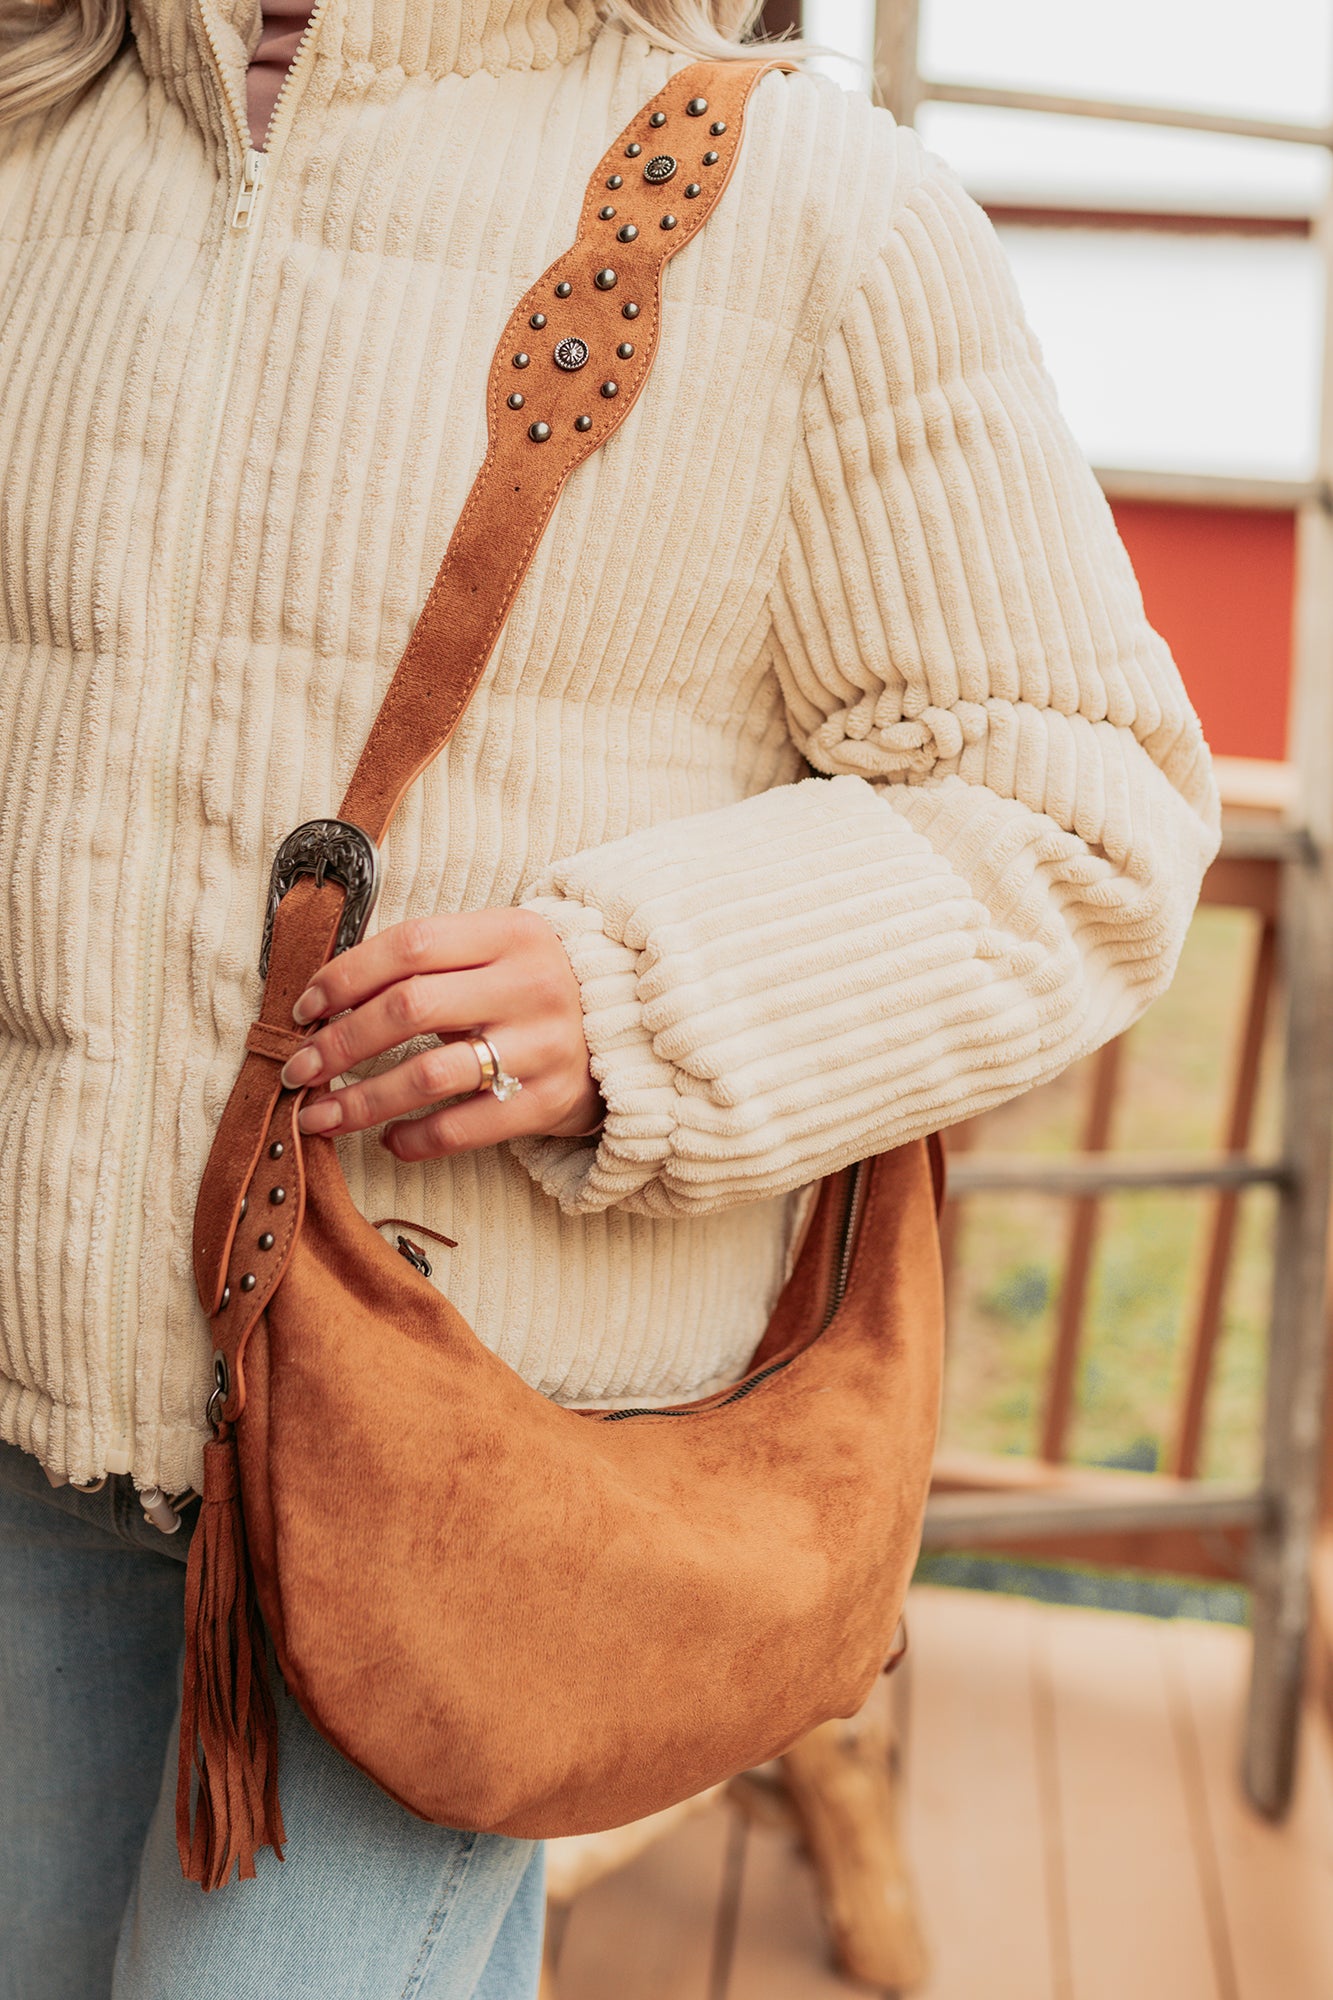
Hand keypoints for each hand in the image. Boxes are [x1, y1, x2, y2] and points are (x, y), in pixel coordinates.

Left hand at [277, 909, 603, 1161]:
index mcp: (512, 933)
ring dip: (360, 1100)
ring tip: (318, 1115)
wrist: (634, 1029)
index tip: (305, 1007)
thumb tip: (329, 999)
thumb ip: (432, 960)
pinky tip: (389, 1140)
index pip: (409, 945)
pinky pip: (463, 1128)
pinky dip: (414, 1139)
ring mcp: (543, 1046)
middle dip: (338, 1042)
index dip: (344, 976)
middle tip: (298, 1068)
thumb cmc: (540, 985)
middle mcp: (530, 985)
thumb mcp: (501, 948)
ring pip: (427, 1075)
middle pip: (409, 1008)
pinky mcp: (549, 1102)